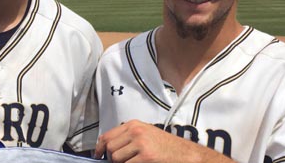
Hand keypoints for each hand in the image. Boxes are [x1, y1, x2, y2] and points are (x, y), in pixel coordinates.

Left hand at [94, 120, 232, 162]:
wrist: (186, 154)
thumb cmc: (167, 146)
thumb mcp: (146, 134)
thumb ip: (128, 137)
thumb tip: (107, 149)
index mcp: (134, 125)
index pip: (107, 136)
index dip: (99, 148)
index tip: (98, 156)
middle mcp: (135, 132)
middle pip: (110, 149)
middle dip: (112, 159)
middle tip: (121, 162)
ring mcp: (141, 144)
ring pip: (116, 159)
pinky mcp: (146, 157)